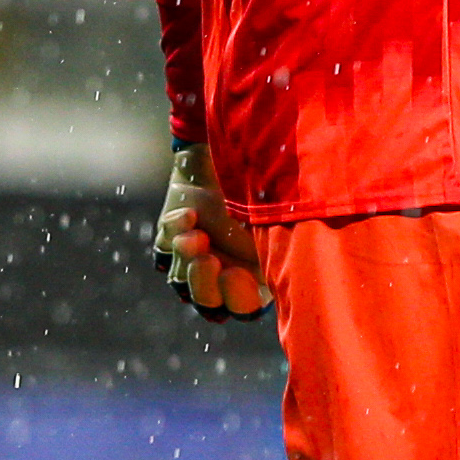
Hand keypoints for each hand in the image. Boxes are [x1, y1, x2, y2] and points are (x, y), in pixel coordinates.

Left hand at [154, 143, 268, 321]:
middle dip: (203, 282)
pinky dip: (172, 235)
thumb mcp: (276, 215)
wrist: (229, 149)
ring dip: (185, 258)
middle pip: (206, 303)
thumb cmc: (261, 183)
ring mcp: (193, 260)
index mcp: (255, 276)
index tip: (235, 272)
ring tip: (194, 231)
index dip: (237, 298)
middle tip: (206, 255)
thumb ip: (282, 245)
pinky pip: (162, 252)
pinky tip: (188, 215)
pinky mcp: (170, 240)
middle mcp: (223, 274)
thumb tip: (297, 267)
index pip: (243, 310)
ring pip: (179, 281)